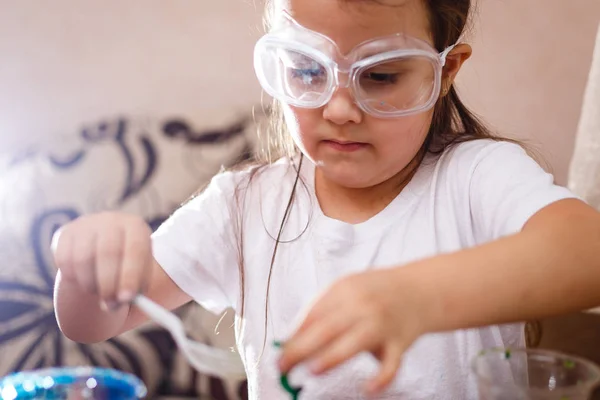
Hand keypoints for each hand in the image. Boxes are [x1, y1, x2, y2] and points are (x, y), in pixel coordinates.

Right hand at [52, 212, 152, 310]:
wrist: (101, 253)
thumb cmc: (125, 269)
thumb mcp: (137, 277)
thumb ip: (133, 290)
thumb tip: (120, 300)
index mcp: (136, 227)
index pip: (135, 248)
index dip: (130, 274)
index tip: (127, 298)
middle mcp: (111, 219)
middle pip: (108, 252)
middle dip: (109, 284)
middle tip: (110, 306)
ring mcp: (86, 223)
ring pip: (83, 259)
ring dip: (90, 284)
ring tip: (98, 290)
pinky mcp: (65, 232)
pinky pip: (64, 261)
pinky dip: (73, 277)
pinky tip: (83, 278)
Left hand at [278, 268, 428, 394]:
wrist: (420, 290)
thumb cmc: (376, 292)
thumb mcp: (348, 288)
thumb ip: (323, 308)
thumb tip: (293, 338)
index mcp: (346, 291)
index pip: (313, 315)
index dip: (294, 336)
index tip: (281, 353)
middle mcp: (363, 306)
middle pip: (326, 329)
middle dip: (301, 349)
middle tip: (284, 366)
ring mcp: (382, 325)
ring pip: (354, 343)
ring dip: (332, 357)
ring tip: (313, 370)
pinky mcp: (400, 343)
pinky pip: (391, 364)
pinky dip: (381, 378)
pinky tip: (367, 388)